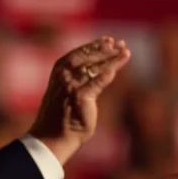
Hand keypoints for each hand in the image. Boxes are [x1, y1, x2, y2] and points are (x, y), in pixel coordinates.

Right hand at [28, 37, 129, 164]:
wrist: (52, 138)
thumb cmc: (60, 116)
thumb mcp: (65, 92)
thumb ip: (77, 80)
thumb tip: (96, 69)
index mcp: (58, 72)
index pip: (79, 53)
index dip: (94, 46)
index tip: (108, 40)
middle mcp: (64, 76)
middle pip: (88, 57)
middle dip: (105, 49)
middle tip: (119, 44)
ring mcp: (71, 86)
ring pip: (95, 67)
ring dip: (112, 58)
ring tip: (125, 52)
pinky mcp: (81, 97)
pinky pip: (98, 82)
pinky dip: (109, 73)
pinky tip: (118, 67)